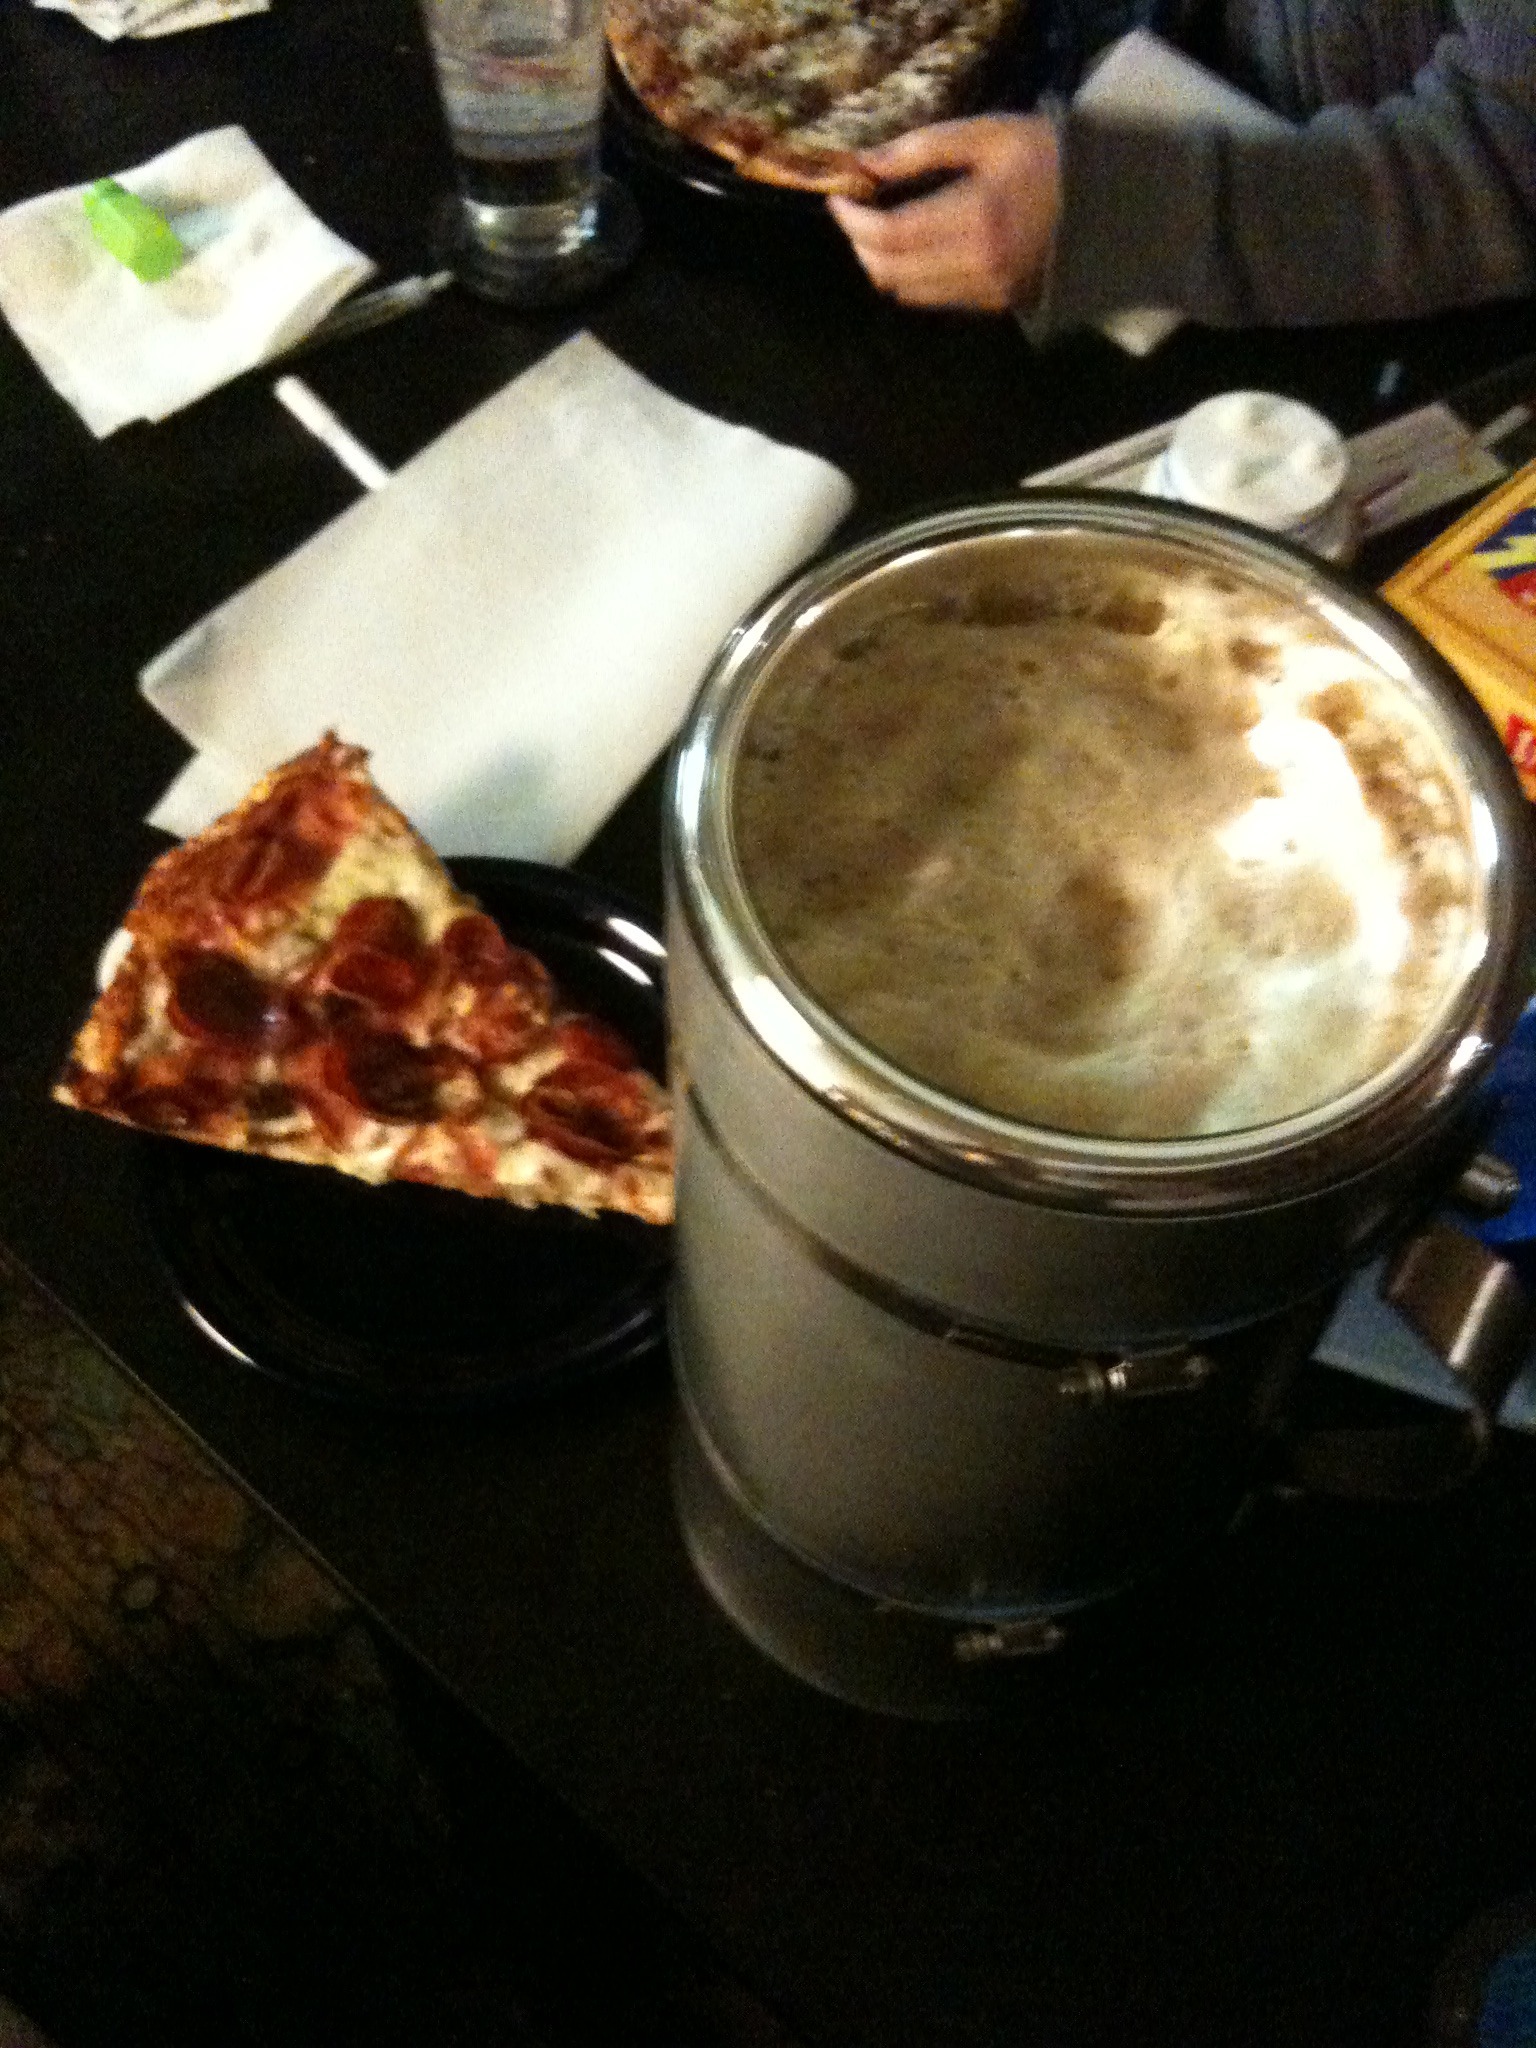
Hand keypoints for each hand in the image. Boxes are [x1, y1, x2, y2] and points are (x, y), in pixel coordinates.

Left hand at [827, 114, 1060, 313]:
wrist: (1106, 201)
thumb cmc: (1043, 156)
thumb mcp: (986, 135)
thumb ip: (922, 149)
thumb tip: (864, 164)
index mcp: (977, 218)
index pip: (892, 236)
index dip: (854, 222)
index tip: (837, 198)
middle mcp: (978, 265)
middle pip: (891, 272)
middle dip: (861, 245)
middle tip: (855, 213)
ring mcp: (987, 291)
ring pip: (906, 292)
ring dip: (883, 263)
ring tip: (880, 228)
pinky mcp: (994, 304)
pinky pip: (933, 298)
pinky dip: (910, 275)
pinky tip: (913, 247)